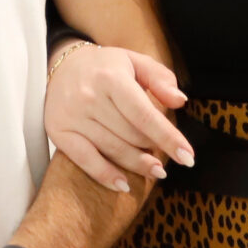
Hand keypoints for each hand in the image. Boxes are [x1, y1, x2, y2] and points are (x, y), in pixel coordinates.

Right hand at [44, 44, 191, 191]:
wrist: (61, 65)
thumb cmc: (106, 67)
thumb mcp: (135, 62)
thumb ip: (160, 78)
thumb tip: (180, 102)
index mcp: (111, 78)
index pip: (145, 115)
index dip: (168, 138)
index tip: (188, 158)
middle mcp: (90, 97)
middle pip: (131, 135)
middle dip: (154, 148)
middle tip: (164, 155)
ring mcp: (73, 116)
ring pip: (113, 150)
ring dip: (138, 164)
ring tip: (155, 170)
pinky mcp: (59, 132)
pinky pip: (85, 160)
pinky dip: (106, 176)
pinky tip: (124, 185)